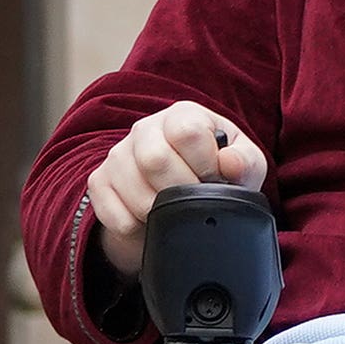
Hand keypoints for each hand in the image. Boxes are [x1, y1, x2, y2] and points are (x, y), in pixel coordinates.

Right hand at [87, 100, 267, 280]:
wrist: (179, 196)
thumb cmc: (214, 172)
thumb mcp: (242, 165)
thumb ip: (245, 162)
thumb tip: (230, 163)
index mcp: (182, 115)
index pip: (186, 131)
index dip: (205, 163)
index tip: (214, 179)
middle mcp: (145, 129)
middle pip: (155, 159)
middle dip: (182, 191)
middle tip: (195, 201)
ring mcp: (118, 156)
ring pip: (135, 192)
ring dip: (161, 213)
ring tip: (175, 210)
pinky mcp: (99, 183)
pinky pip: (117, 217)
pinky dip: (139, 228)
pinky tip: (150, 219)